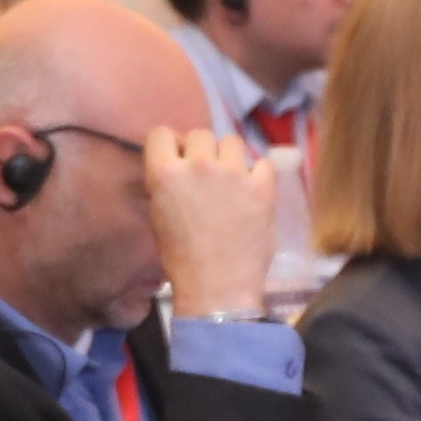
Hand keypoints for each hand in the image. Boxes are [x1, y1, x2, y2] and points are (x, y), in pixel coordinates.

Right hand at [143, 126, 276, 320]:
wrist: (217, 288)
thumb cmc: (182, 259)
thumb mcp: (159, 216)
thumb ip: (167, 184)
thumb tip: (177, 165)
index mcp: (165, 174)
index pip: (161, 133)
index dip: (170, 145)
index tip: (177, 158)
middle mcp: (199, 165)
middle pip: (200, 134)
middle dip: (202, 151)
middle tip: (206, 175)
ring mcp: (233, 174)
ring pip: (232, 141)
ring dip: (230, 157)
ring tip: (231, 180)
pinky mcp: (262, 187)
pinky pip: (262, 163)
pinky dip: (258, 174)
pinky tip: (253, 191)